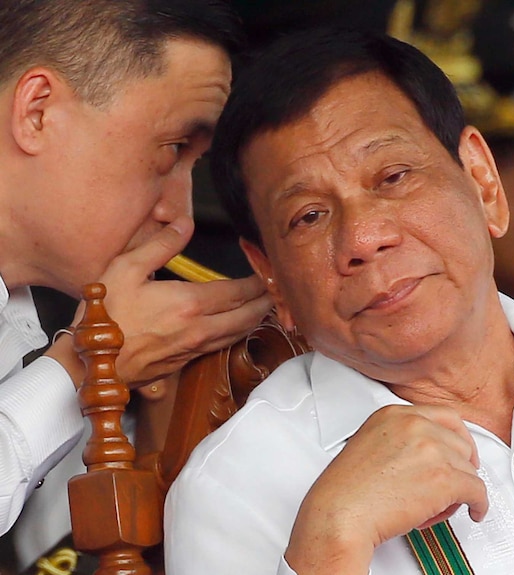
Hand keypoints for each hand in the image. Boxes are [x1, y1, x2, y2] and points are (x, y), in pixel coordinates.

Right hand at [74, 216, 271, 386]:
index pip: (241, 291)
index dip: (260, 278)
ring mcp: (197, 348)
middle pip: (251, 314)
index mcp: (190, 304)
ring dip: (258, 316)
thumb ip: (160, 244)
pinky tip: (241, 322)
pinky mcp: (189, 360)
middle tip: (281, 285)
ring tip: (269, 301)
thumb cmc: (105, 316)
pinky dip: (241, 330)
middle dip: (269, 299)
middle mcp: (201, 329)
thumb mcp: (125, 269)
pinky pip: (226, 343)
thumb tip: (184, 224)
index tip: (268, 266)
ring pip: (242, 332)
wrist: (90, 365)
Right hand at [284, 404, 488, 573]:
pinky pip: (476, 490)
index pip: (445, 417)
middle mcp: (416, 426)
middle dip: (459, 466)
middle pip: (460, 443)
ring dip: (460, 490)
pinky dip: (479, 504)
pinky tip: (474, 510)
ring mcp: (432, 450)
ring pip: (468, 470)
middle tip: (454, 482)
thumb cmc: (347, 491)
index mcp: (396, 415)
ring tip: (440, 505)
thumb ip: (400, 440)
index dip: (458, 438)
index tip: (461, 451)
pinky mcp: (444, 478)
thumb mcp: (370, 445)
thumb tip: (425, 454)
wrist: (340, 515)